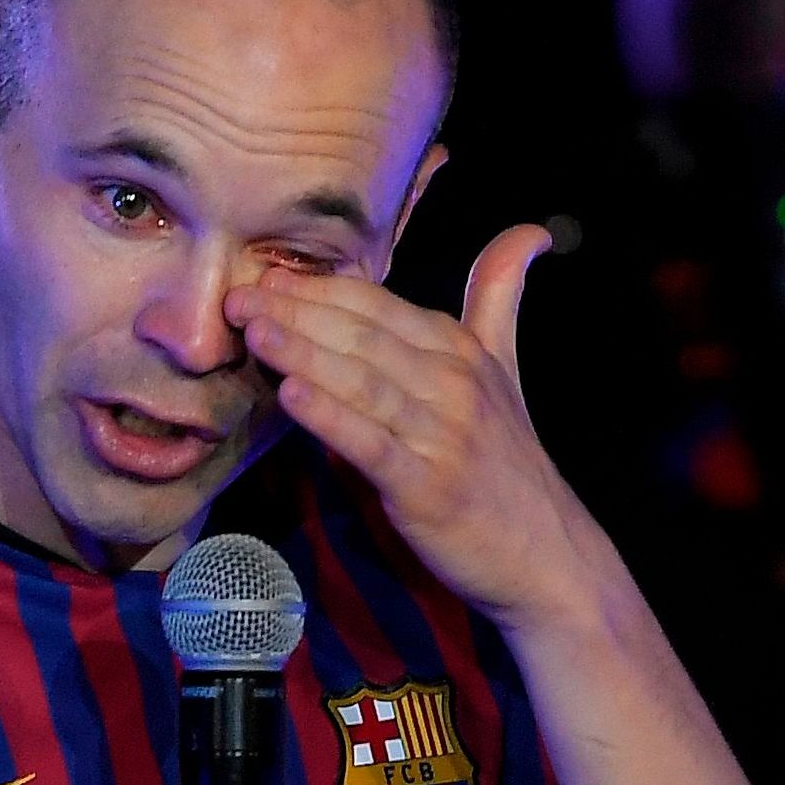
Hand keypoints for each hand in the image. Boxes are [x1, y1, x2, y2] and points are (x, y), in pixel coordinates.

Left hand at [227, 224, 605, 631]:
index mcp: (462, 349)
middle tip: (237, 298)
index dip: (319, 288)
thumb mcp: (508, 367)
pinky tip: (291, 395)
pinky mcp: (427, 486)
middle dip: (297, 313)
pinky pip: (370, 444)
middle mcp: (454, 383)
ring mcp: (443, 434)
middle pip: (363, 336)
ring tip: (254, 332)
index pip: (378, 306)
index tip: (265, 276)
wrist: (547, 554)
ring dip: (304, 352)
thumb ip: (499, 297)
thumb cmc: (508, 462)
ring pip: (363, 382)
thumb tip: (532, 229)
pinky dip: (330, 417)